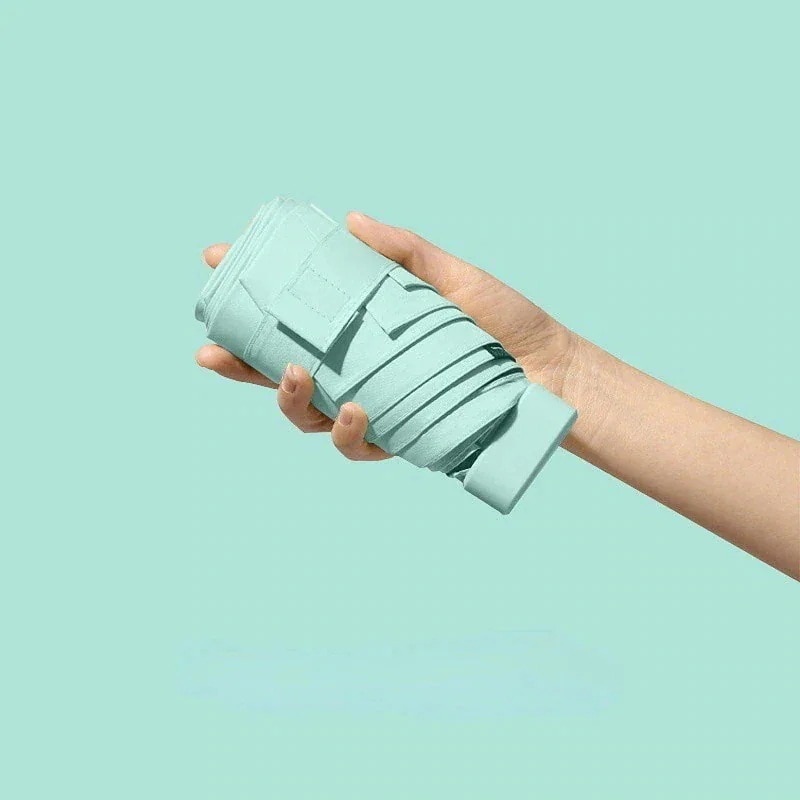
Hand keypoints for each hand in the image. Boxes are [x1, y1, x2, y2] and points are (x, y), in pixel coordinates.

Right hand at [196, 212, 579, 460]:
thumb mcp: (453, 276)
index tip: (218, 266)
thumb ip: (404, 253)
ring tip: (297, 374)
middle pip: (284, 372)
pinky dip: (348, 432)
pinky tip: (353, 411)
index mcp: (363, 330)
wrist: (548, 369)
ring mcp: (376, 406)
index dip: (253, 297)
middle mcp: (360, 370)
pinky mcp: (400, 437)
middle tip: (212, 350)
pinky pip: (359, 445)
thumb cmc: (502, 321)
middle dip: (240, 364)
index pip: (298, 315)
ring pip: (309, 416)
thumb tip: (351, 220)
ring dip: (288, 400)